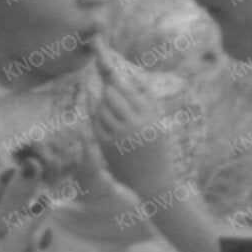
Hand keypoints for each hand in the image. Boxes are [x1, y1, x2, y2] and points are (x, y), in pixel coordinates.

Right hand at [0, 144, 174, 251]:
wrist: (153, 250)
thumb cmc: (124, 219)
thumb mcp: (101, 186)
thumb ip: (81, 163)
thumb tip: (68, 133)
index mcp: (34, 216)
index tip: (17, 162)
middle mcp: (30, 243)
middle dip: (9, 194)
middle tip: (32, 168)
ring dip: (15, 230)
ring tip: (44, 204)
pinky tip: (50, 236)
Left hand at [83, 61, 173, 192]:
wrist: (151, 181)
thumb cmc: (155, 150)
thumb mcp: (156, 125)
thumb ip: (141, 105)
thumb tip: (123, 84)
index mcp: (149, 117)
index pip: (128, 90)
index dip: (115, 78)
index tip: (108, 69)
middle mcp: (133, 125)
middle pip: (111, 96)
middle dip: (107, 90)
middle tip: (107, 87)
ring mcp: (119, 136)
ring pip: (101, 108)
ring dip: (101, 102)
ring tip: (108, 104)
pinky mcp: (107, 146)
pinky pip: (96, 123)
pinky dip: (95, 114)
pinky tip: (98, 112)